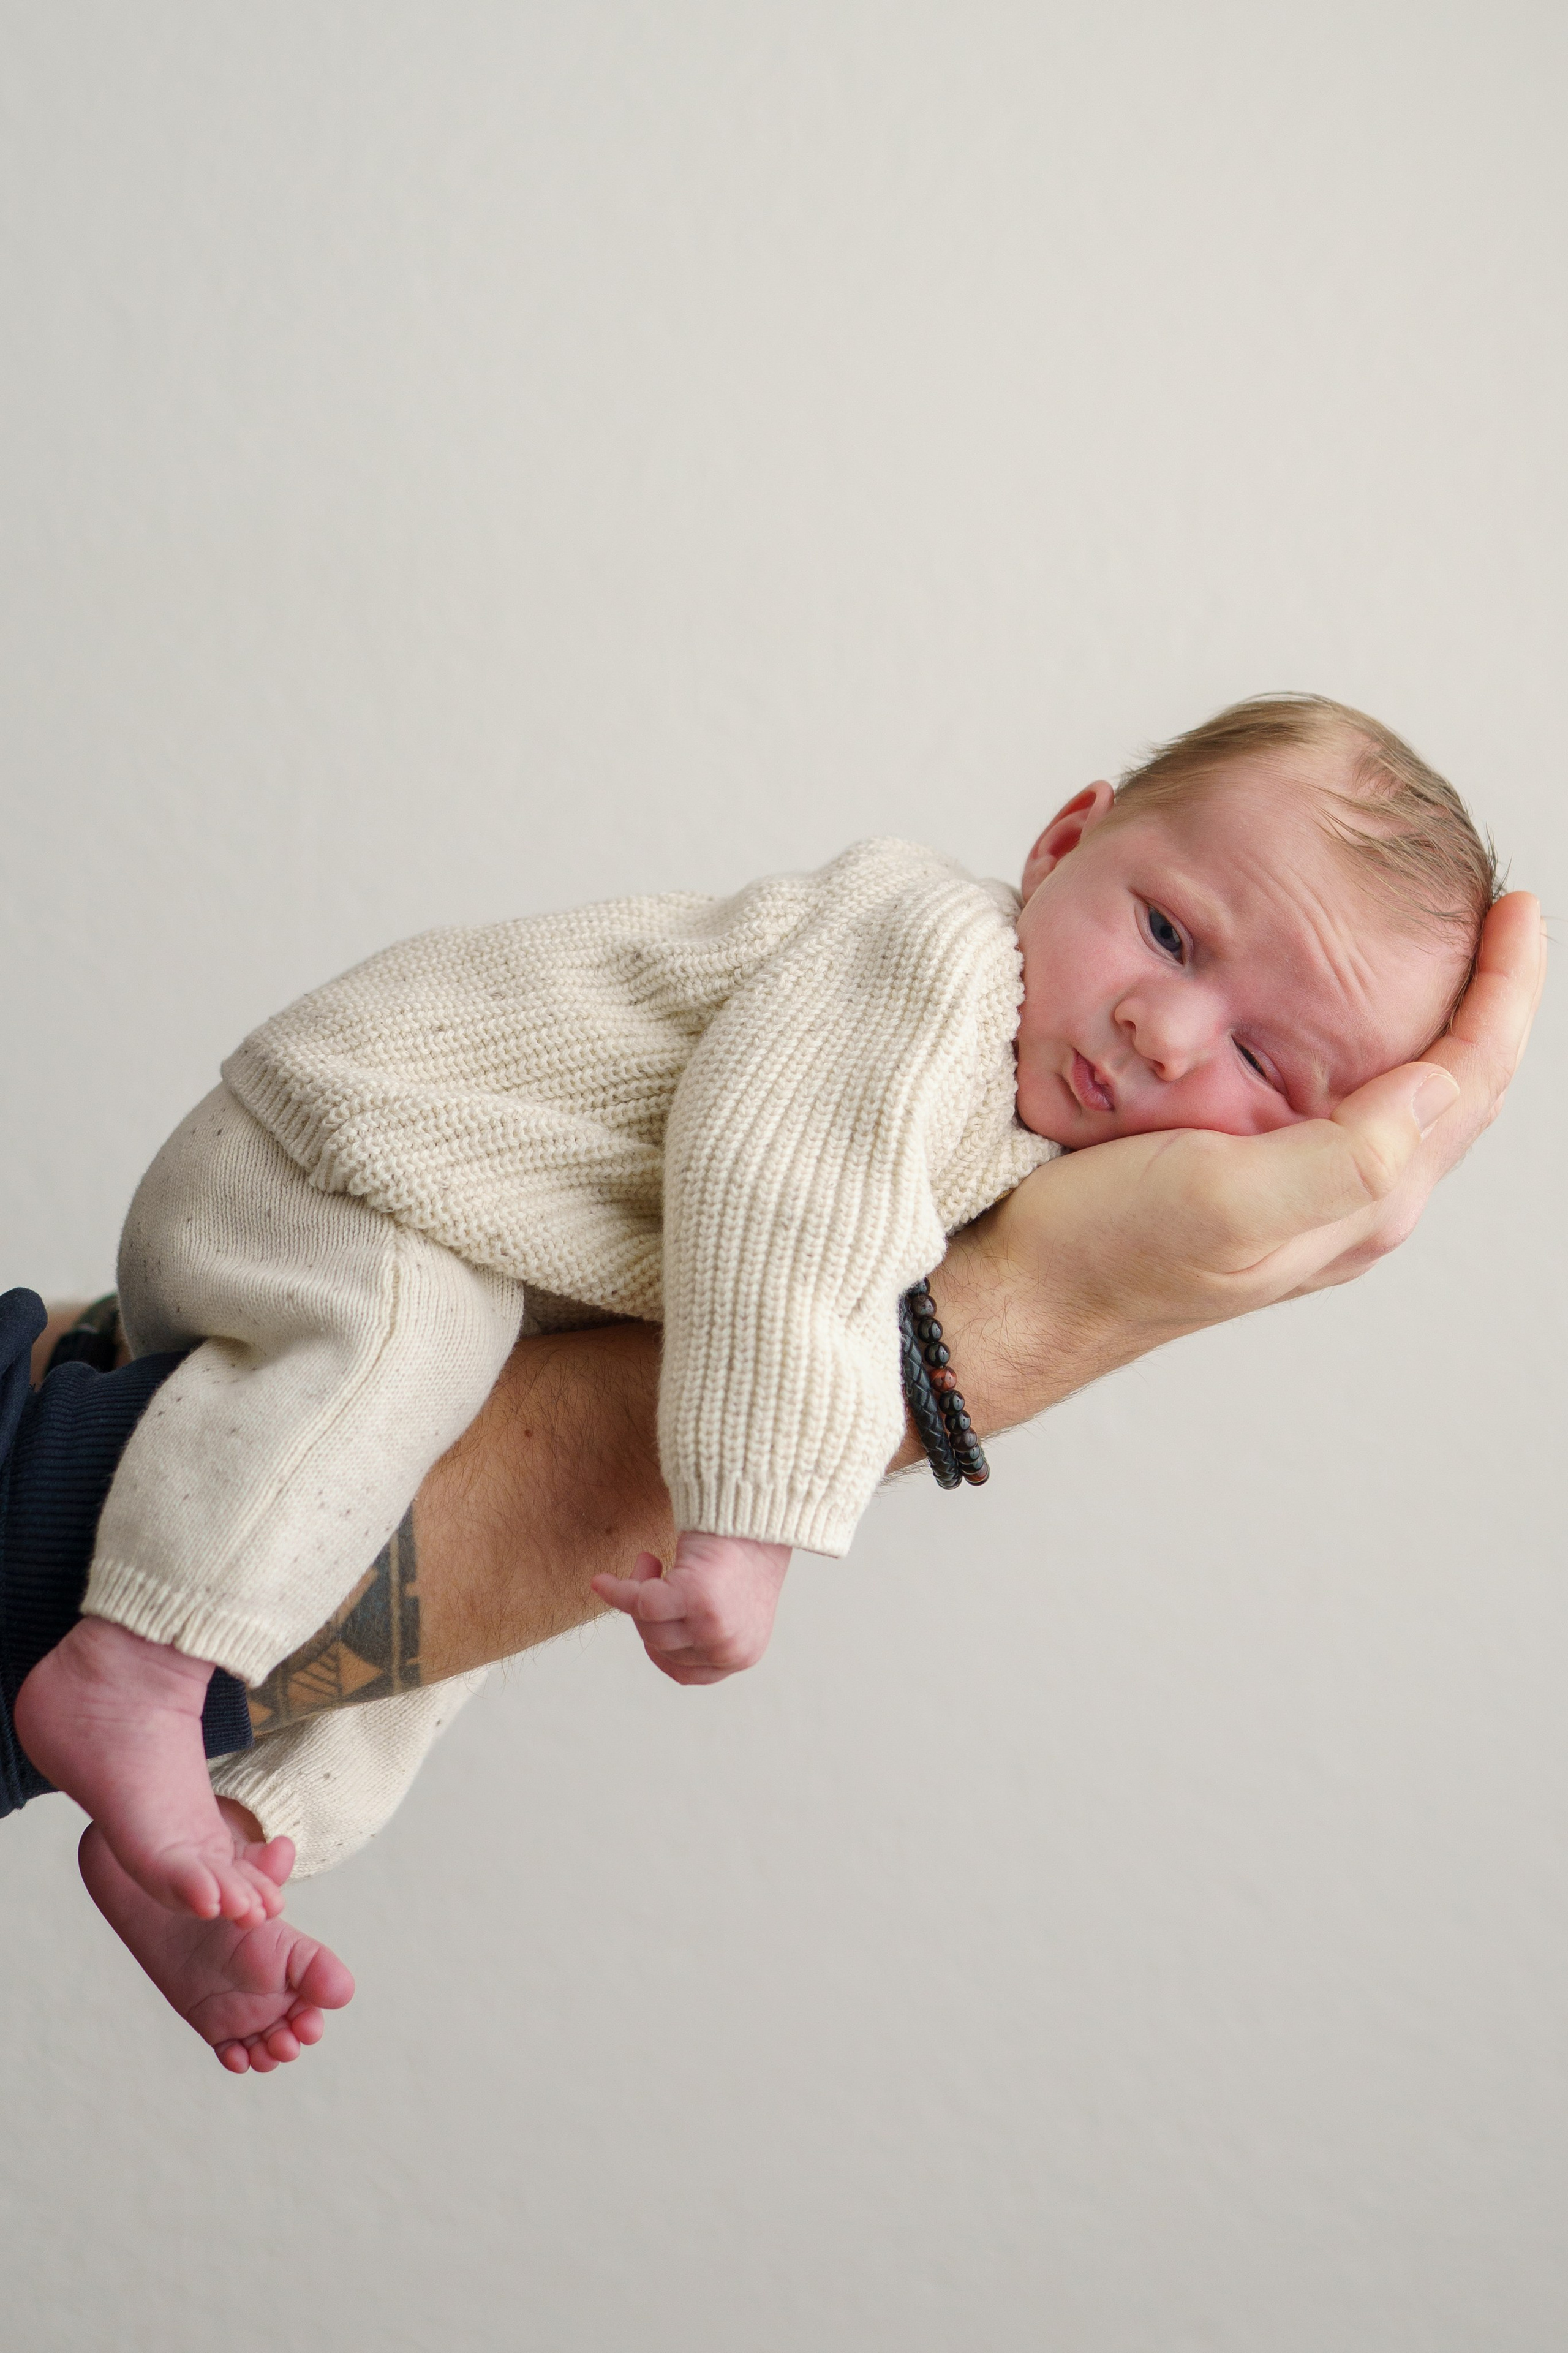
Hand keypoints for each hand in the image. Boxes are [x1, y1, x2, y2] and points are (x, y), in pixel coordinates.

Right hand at [590, 1532, 791, 1685]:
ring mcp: (716, 1628)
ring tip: (650, 1561)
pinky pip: (641, 1604)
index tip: (652, 1611)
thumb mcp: (730, 1604)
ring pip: (649, 1628)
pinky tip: (602, 1581)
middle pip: (660, 1647)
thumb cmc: (744, 1550)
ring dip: (637, 1592)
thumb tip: (655, 1635)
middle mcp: (731, 1649)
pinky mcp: (698, 1599)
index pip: (683, 1671)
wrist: (759, 1509)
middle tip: (653, 1569)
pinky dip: (617, 1591)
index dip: (657, 1641)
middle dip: (646, 1611)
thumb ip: (702, 1629)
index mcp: (742, 1654)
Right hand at [924, 892, 1544, 1437]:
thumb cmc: (1110, 1247)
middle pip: (1456, 1087)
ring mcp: (1302, 1195)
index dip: (1506, 990)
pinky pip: (1345, 1102)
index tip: (1518, 904)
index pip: (1471, 1079)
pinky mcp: (1253, 1177)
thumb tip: (1440, 1079)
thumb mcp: (1227, 1199)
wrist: (1024, 1294)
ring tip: (1441, 949)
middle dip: (1488, 1000)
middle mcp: (1347, 1202)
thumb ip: (1346, 1156)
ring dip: (1434, 1019)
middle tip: (1497, 914)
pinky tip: (1338, 1009)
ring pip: (1404, 1095)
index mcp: (1361, 1202)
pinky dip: (1365, 1040)